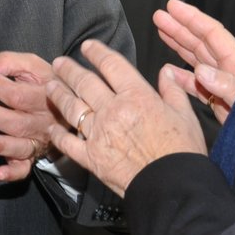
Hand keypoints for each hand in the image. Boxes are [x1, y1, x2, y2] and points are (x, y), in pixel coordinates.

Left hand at [0, 51, 61, 181]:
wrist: (73, 108)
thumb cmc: (45, 83)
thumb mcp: (34, 66)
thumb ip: (9, 62)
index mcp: (44, 97)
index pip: (18, 94)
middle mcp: (43, 122)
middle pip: (17, 122)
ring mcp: (38, 141)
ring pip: (21, 146)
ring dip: (3, 146)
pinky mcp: (33, 156)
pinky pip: (25, 168)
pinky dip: (12, 173)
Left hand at [46, 39, 205, 195]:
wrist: (173, 187)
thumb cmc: (182, 152)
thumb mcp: (185, 114)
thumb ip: (172, 89)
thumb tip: (166, 71)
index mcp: (137, 96)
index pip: (111, 65)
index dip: (96, 52)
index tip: (87, 47)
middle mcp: (113, 110)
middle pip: (84, 82)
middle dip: (68, 69)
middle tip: (59, 62)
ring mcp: (99, 134)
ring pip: (71, 107)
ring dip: (58, 94)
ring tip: (50, 86)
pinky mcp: (91, 157)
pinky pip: (68, 142)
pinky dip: (58, 134)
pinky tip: (52, 129)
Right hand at [154, 0, 234, 122]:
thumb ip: (225, 85)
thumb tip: (200, 71)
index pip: (212, 33)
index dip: (192, 19)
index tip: (173, 7)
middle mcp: (228, 69)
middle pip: (201, 42)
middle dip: (180, 28)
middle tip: (159, 16)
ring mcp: (222, 84)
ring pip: (197, 59)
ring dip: (179, 45)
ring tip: (161, 32)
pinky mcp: (219, 101)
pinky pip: (196, 85)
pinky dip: (182, 77)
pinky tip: (168, 72)